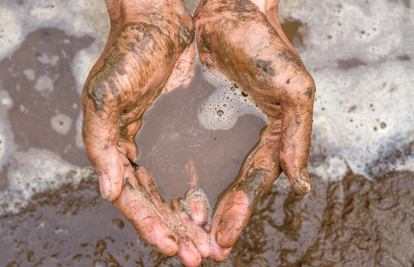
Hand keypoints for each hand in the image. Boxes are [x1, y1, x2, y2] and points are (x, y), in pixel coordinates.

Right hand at [81, 0, 203, 264]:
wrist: (156, 25)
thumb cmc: (126, 55)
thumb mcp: (104, 97)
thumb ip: (101, 145)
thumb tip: (106, 191)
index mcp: (114, 149)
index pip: (130, 197)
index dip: (149, 224)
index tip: (172, 247)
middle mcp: (136, 152)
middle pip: (155, 203)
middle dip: (175, 232)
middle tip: (197, 257)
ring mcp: (159, 145)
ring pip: (173, 193)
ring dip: (189, 221)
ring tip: (208, 246)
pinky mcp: (180, 134)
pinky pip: (189, 171)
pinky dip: (199, 193)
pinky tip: (212, 210)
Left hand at [194, 0, 315, 260]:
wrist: (231, 15)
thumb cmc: (267, 47)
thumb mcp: (294, 90)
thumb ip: (298, 136)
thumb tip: (299, 182)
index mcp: (269, 140)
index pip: (253, 184)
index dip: (240, 211)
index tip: (223, 238)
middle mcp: (241, 143)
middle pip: (228, 191)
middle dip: (215, 222)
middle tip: (200, 252)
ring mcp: (217, 134)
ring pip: (205, 180)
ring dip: (193, 211)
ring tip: (180, 239)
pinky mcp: (193, 122)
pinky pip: (184, 157)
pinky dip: (177, 181)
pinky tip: (165, 202)